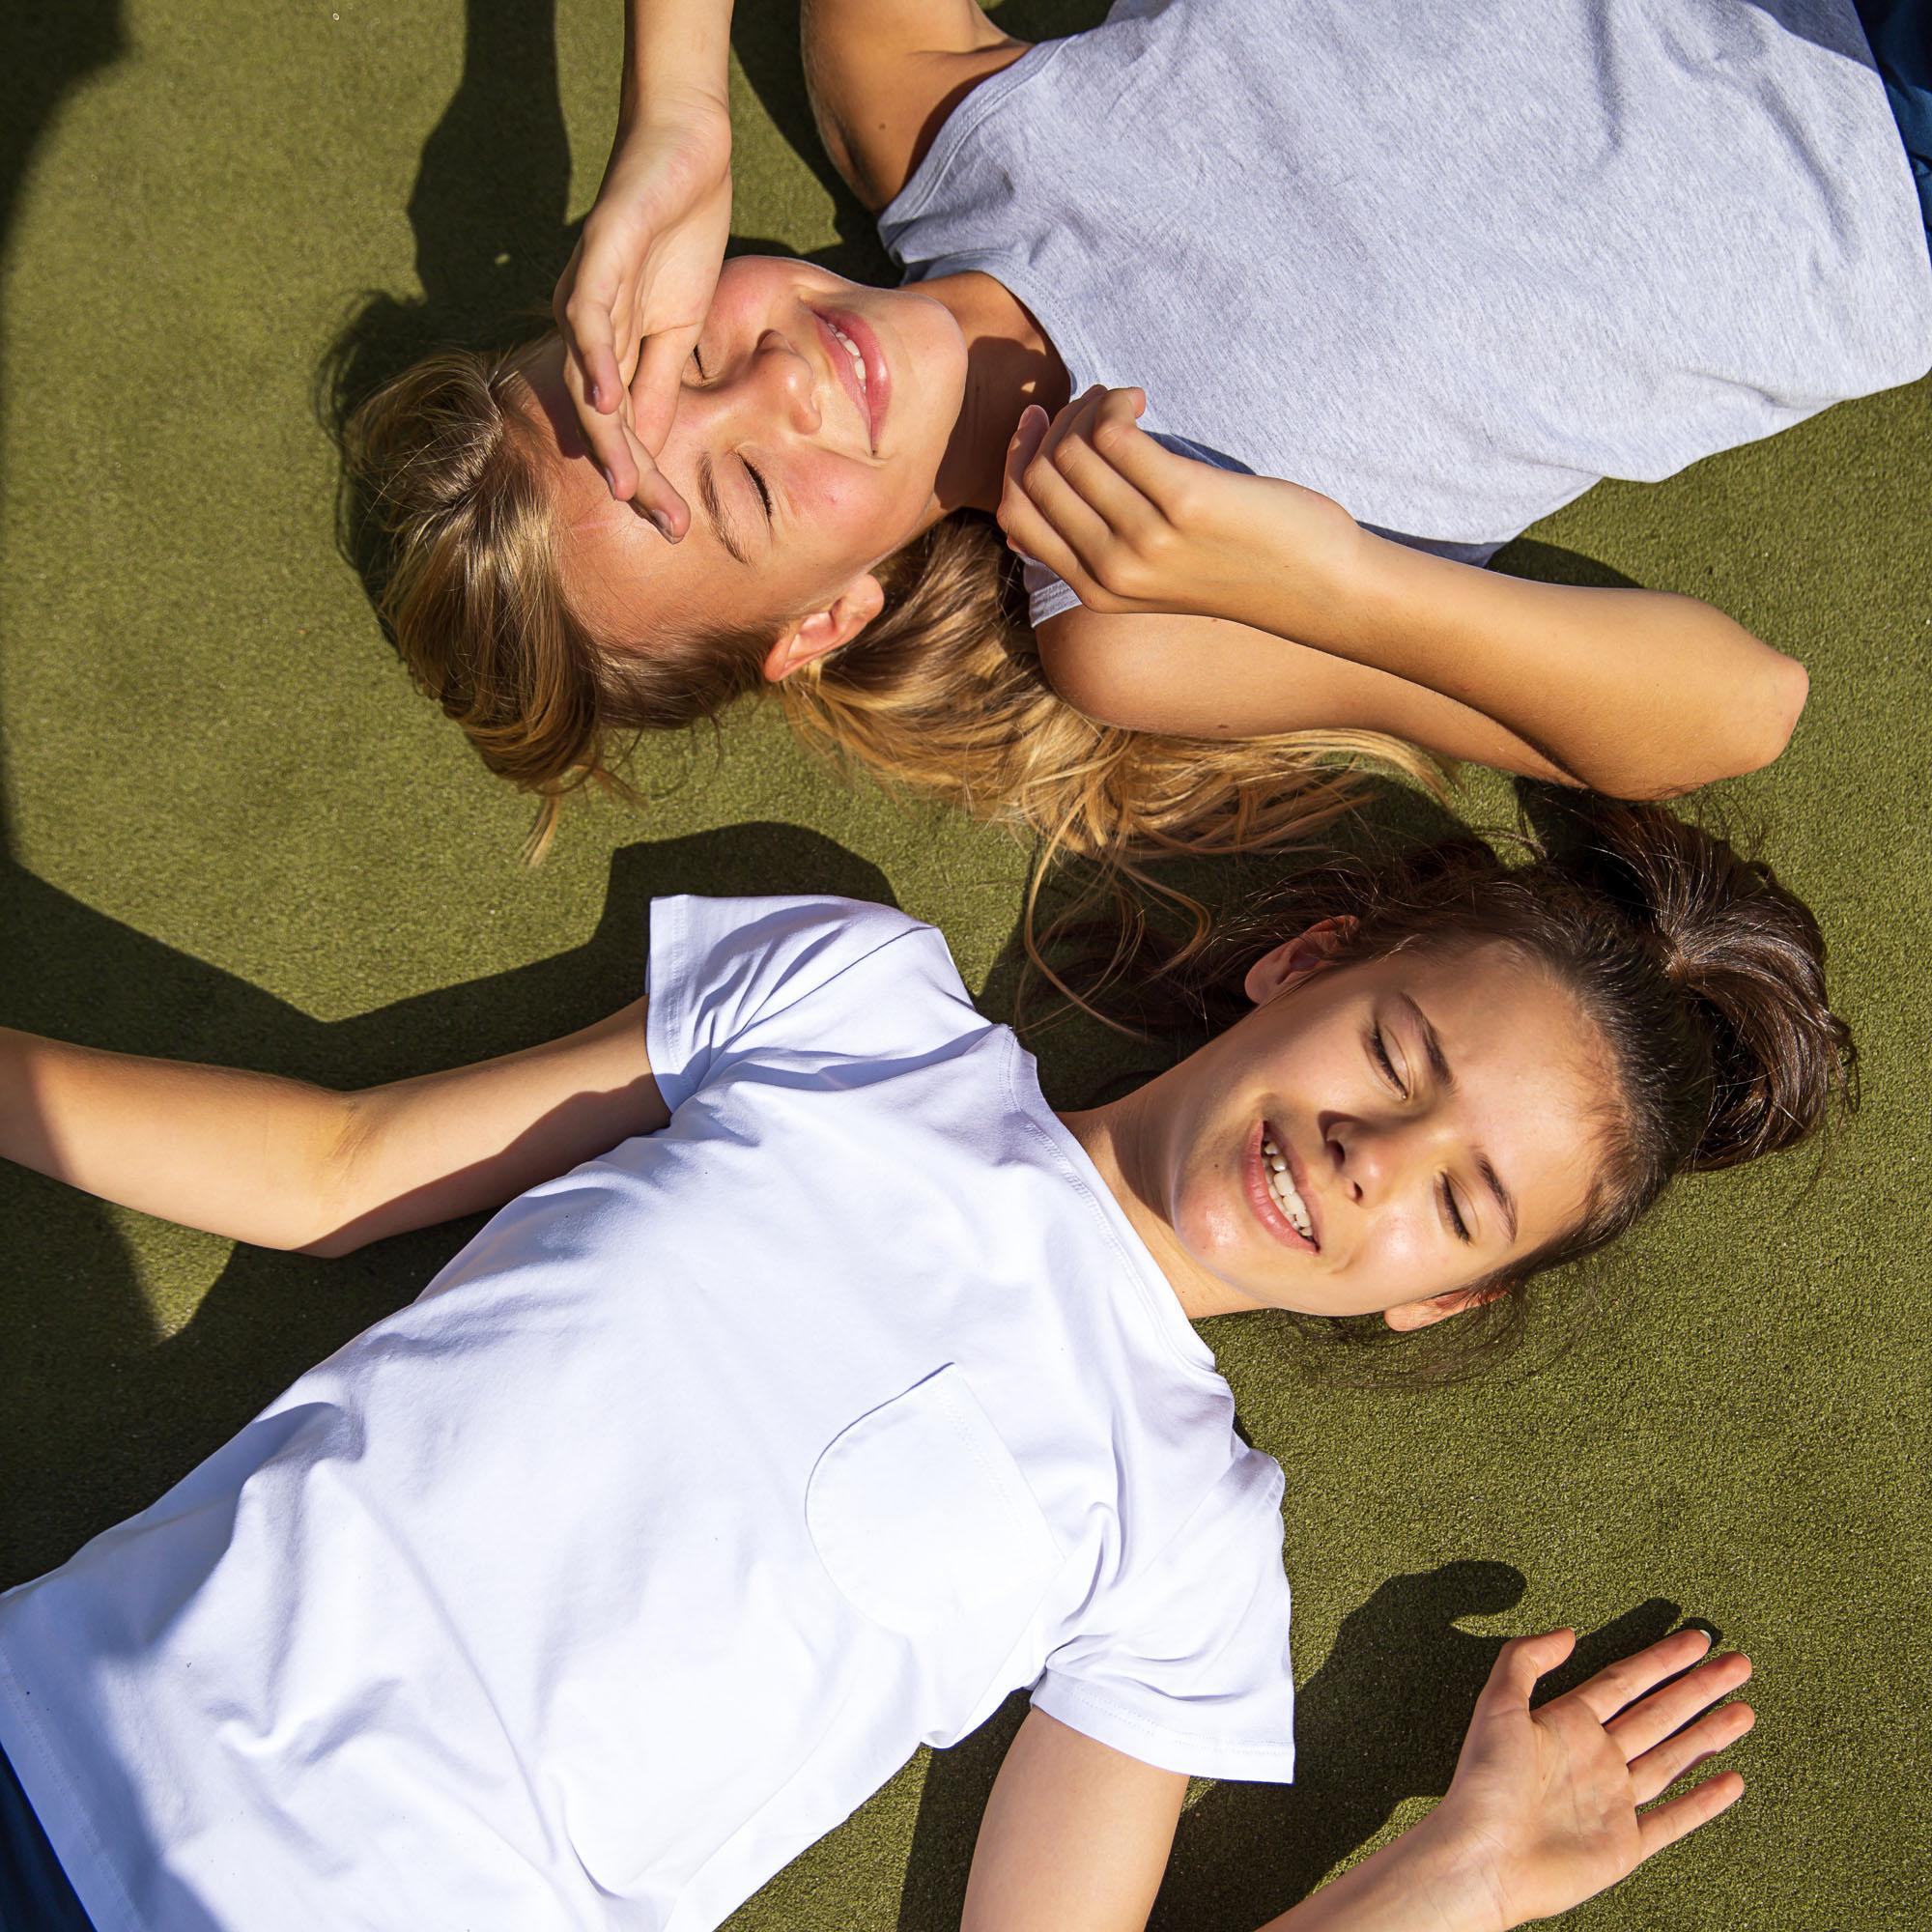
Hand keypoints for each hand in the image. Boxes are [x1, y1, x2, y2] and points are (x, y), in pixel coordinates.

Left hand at [552, 99, 732, 536]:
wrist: (685, 151)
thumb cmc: (680, 235)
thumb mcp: (680, 329)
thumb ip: (659, 386)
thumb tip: (647, 449)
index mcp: (605, 348)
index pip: (622, 429)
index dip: (646, 478)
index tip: (674, 525)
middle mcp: (582, 328)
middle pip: (601, 419)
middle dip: (632, 475)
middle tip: (665, 523)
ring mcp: (584, 292)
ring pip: (590, 379)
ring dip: (606, 437)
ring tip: (626, 487)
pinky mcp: (597, 255)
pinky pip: (589, 318)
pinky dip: (597, 362)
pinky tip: (609, 400)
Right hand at [996, 385, 1360, 624]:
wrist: (1318, 587)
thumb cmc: (1237, 566)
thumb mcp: (1152, 574)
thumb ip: (1098, 544)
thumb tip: (1036, 494)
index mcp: (1096, 590)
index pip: (1017, 516)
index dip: (1018, 459)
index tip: (1040, 422)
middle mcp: (1113, 571)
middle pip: (1041, 478)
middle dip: (1056, 423)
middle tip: (1093, 403)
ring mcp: (1146, 542)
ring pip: (1074, 452)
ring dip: (1088, 406)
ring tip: (1120, 398)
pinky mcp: (1184, 505)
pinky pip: (1115, 436)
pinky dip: (1116, 402)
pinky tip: (1140, 397)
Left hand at [1426, 1626, 1752, 1930]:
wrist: (1485, 1858)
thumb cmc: (1484, 1783)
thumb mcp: (1498, 1704)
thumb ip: (1526, 1660)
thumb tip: (1567, 1631)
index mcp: (1567, 1723)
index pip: (1626, 1680)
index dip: (1662, 1659)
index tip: (1697, 1639)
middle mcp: (1596, 1757)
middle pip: (1659, 1713)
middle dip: (1699, 1688)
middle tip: (1738, 1664)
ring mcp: (1613, 1801)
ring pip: (1673, 1758)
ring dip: (1709, 1734)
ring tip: (1744, 1710)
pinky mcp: (1625, 1844)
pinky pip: (1673, 1819)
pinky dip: (1703, 1802)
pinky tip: (1730, 1781)